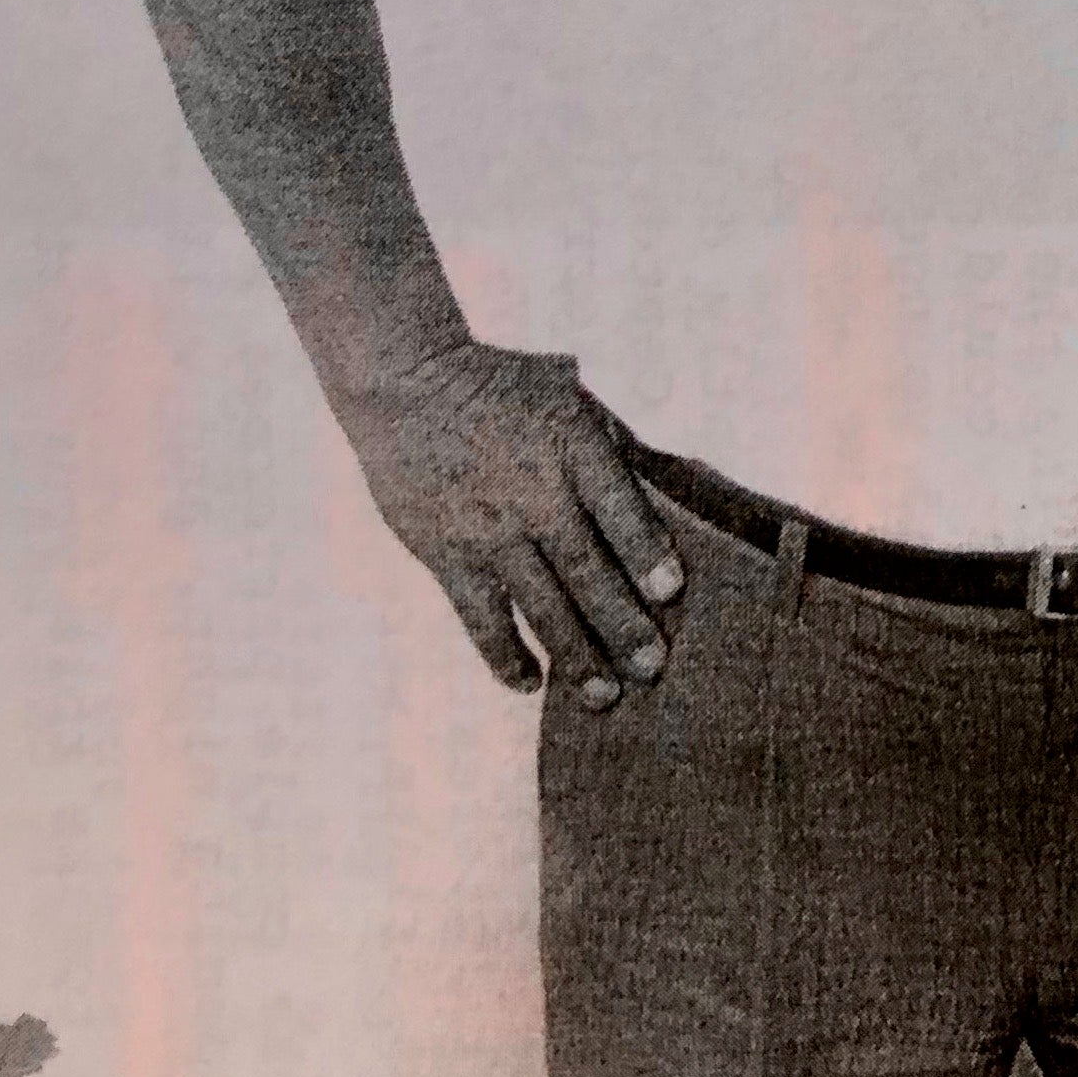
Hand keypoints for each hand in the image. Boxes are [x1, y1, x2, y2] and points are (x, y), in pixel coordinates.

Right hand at [335, 342, 680, 704]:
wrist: (405, 380)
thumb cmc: (503, 387)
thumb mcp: (568, 395)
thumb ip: (610, 445)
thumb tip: (669, 486)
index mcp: (573, 447)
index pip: (619, 507)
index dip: (647, 551)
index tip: (672, 591)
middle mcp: (532, 493)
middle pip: (586, 569)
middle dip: (622, 624)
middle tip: (653, 668)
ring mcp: (486, 529)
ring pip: (538, 604)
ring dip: (574, 654)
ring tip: (605, 696)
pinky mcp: (444, 553)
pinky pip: (480, 616)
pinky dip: (505, 654)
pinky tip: (530, 683)